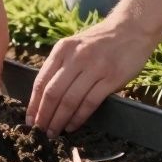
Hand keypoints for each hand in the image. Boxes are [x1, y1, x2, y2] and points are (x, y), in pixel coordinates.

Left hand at [27, 18, 156, 136]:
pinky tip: (73, 126)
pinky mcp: (111, 78)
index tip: (29, 120)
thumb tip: (44, 96)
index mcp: (62, 49)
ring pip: (69, 100)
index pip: (41, 81)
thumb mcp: (75, 45)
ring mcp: (95, 67)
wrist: (132, 29)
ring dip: (59, 120)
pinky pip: (90, 102)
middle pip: (52, 93)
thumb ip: (60, 65)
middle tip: (39, 131)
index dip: (33, 104)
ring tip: (54, 132)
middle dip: (44, 116)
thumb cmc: (100, 41)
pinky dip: (78, 118)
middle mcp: (76, 57)